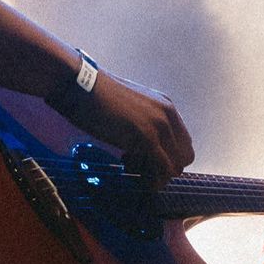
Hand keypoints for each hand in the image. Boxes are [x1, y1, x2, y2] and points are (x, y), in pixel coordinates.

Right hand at [54, 68, 194, 186]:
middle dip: (163, 169)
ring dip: (154, 175)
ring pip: (174, 167)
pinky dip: (150, 180)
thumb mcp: (130, 108)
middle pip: (183, 158)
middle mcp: (168, 116)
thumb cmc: (96, 96)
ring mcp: (159, 126)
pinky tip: (128, 169)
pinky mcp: (147, 137)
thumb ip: (143, 122)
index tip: (143, 157)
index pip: (183, 144)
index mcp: (166, 108)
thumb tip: (143, 146)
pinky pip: (162, 169)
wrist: (80, 84)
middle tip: (137, 165)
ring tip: (127, 164)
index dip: (166, 157)